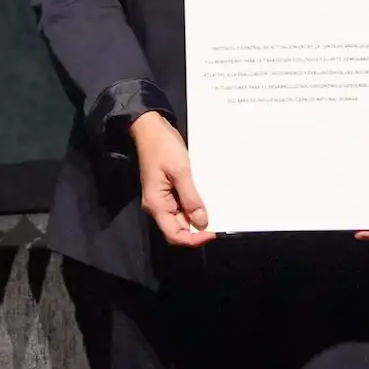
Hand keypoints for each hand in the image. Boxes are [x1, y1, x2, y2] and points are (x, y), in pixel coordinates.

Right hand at [131, 112, 214, 247]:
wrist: (151, 129)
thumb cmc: (163, 148)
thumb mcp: (180, 172)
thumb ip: (191, 198)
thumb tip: (202, 222)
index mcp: (157, 204)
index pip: (174, 234)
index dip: (193, 239)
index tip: (212, 232)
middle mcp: (158, 206)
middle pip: (178, 229)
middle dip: (197, 229)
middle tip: (218, 220)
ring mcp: (163, 199)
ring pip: (182, 218)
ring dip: (197, 216)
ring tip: (215, 209)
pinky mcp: (168, 191)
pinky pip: (182, 205)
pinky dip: (194, 205)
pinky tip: (206, 198)